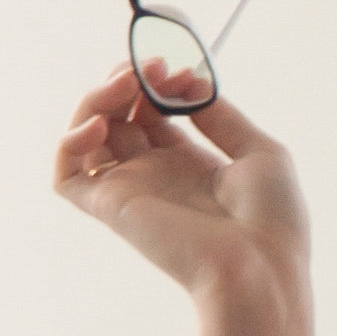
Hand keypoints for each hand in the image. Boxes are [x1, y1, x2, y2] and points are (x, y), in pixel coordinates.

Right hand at [53, 71, 308, 305]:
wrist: (260, 269)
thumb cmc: (271, 220)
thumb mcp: (260, 152)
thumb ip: (220, 115)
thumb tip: (186, 84)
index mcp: (192, 164)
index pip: (154, 110)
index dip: (159, 80)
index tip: (181, 69)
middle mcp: (156, 175)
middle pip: (119, 115)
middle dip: (127, 79)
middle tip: (149, 66)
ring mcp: (131, 189)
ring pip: (87, 135)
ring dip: (97, 98)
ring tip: (127, 82)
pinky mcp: (109, 206)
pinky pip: (65, 175)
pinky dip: (69, 142)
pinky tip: (99, 125)